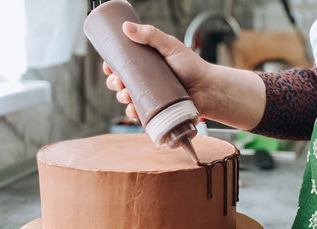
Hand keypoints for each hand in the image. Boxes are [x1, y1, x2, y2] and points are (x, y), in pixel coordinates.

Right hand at [103, 22, 265, 129]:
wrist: (208, 89)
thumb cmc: (192, 66)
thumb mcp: (170, 46)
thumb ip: (150, 35)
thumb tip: (126, 27)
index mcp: (146, 63)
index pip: (123, 63)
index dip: (112, 66)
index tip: (108, 67)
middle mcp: (146, 79)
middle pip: (121, 82)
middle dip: (114, 83)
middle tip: (118, 82)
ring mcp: (151, 95)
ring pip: (128, 98)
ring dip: (121, 97)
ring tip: (126, 95)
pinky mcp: (156, 110)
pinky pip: (139, 113)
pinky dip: (133, 113)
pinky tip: (132, 110)